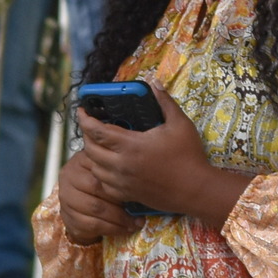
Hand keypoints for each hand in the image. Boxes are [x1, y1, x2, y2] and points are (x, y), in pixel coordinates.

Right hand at [55, 145, 134, 244]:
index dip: (122, 180)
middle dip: (122, 200)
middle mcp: (69, 176)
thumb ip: (119, 173)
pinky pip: (93, 224)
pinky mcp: (68, 217)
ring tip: (137, 222)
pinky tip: (125, 229)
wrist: (80, 209)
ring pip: (96, 208)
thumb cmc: (101, 188)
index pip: (102, 167)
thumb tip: (143, 184)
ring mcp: (65, 197)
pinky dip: (112, 229)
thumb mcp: (107, 174)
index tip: (141, 190)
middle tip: (142, 211)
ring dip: (120, 218)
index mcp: (81, 160)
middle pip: (97, 187)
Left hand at [73, 83, 248, 229]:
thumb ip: (164, 102)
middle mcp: (121, 165)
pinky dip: (101, 173)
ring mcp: (123, 182)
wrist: (196, 190)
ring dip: (93, 155)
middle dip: (87, 135)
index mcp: (130, 145)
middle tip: (92, 126)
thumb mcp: (179, 123)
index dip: (85, 119)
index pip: (96, 131)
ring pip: (94, 168)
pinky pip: (104, 184)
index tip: (81, 111)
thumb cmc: (189, 156)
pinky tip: (109, 167)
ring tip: (100, 145)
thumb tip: (154, 82)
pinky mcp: (128, 195)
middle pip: (90, 149)